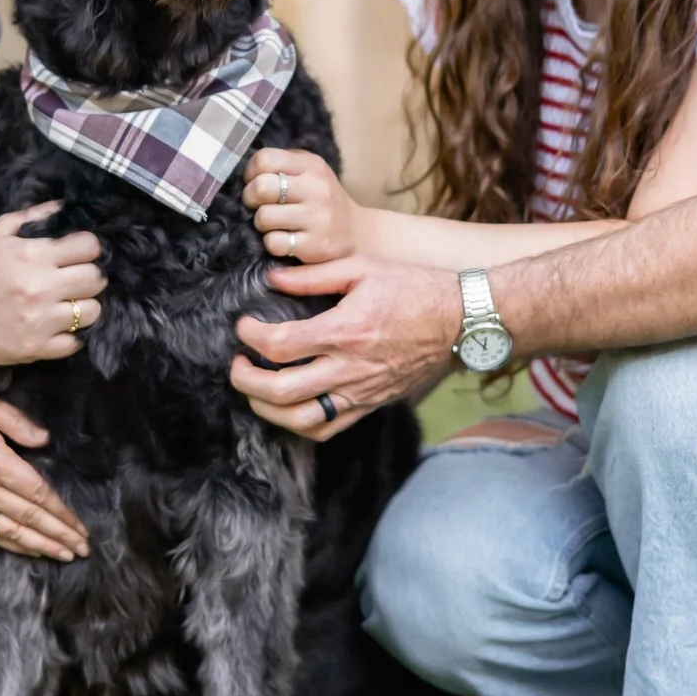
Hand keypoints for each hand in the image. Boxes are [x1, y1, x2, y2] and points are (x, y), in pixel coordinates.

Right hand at [0, 201, 104, 363]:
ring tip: (68, 303)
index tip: (80, 254)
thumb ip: (34, 216)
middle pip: (96, 279)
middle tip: (76, 279)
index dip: (88, 248)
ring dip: (85, 306)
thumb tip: (66, 207)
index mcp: (32, 255)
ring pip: (92, 312)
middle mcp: (39, 287)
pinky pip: (75, 342)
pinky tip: (57, 326)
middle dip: (91, 276)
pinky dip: (70, 336)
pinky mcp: (35, 347)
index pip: (89, 247)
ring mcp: (39, 321)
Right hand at [0, 379, 89, 559]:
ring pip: (9, 532)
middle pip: (29, 518)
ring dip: (39, 546)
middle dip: (58, 536)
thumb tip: (45, 440)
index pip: (37, 494)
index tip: (80, 527)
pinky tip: (27, 550)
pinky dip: (9, 544)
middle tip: (82, 550)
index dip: (61, 514)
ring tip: (62, 556)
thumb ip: (17, 422)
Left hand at [230, 257, 460, 439]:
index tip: (243, 326)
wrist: (460, 319)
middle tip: (236, 364)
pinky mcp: (371, 404)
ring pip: (302, 420)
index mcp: (345, 330)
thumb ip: (312, 275)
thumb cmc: (413, 288)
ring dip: (267, 409)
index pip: (281, 345)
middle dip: (246, 380)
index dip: (251, 337)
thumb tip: (271, 278)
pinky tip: (287, 407)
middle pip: (282, 390)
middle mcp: (350, 367)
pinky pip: (329, 427)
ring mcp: (361, 391)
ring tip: (254, 389)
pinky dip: (300, 424)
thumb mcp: (361, 267)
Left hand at [242, 149, 362, 263]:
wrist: (356, 232)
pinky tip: (284, 239)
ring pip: (263, 217)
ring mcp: (317, 217)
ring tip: (274, 223)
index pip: (264, 159)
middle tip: (259, 204)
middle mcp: (317, 188)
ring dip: (261, 223)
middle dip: (251, 198)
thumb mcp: (309, 171)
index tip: (256, 182)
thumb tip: (246, 171)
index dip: (251, 172)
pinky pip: (273, 242)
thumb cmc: (321, 199)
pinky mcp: (314, 245)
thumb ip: (281, 164)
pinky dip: (272, 243)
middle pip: (261, 187)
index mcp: (312, 165)